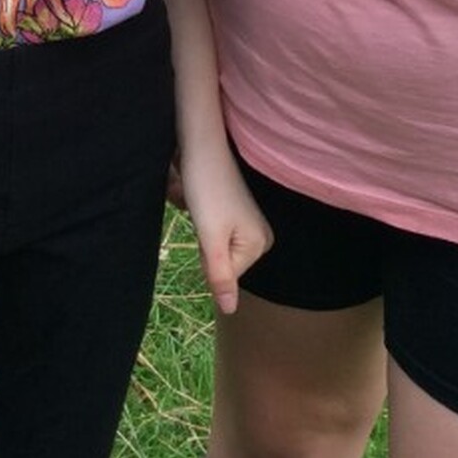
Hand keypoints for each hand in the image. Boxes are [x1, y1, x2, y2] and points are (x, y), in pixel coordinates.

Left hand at [172, 148, 273, 315]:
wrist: (202, 145)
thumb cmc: (206, 188)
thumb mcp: (211, 238)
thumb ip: (220, 276)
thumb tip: (229, 311)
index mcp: (259, 244)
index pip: (223, 274)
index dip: (206, 254)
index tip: (206, 225)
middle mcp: (259, 235)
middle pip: (217, 260)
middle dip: (202, 240)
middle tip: (201, 212)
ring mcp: (247, 222)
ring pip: (210, 244)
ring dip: (198, 227)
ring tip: (199, 202)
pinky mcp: (233, 210)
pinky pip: (210, 228)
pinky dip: (198, 216)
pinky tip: (198, 196)